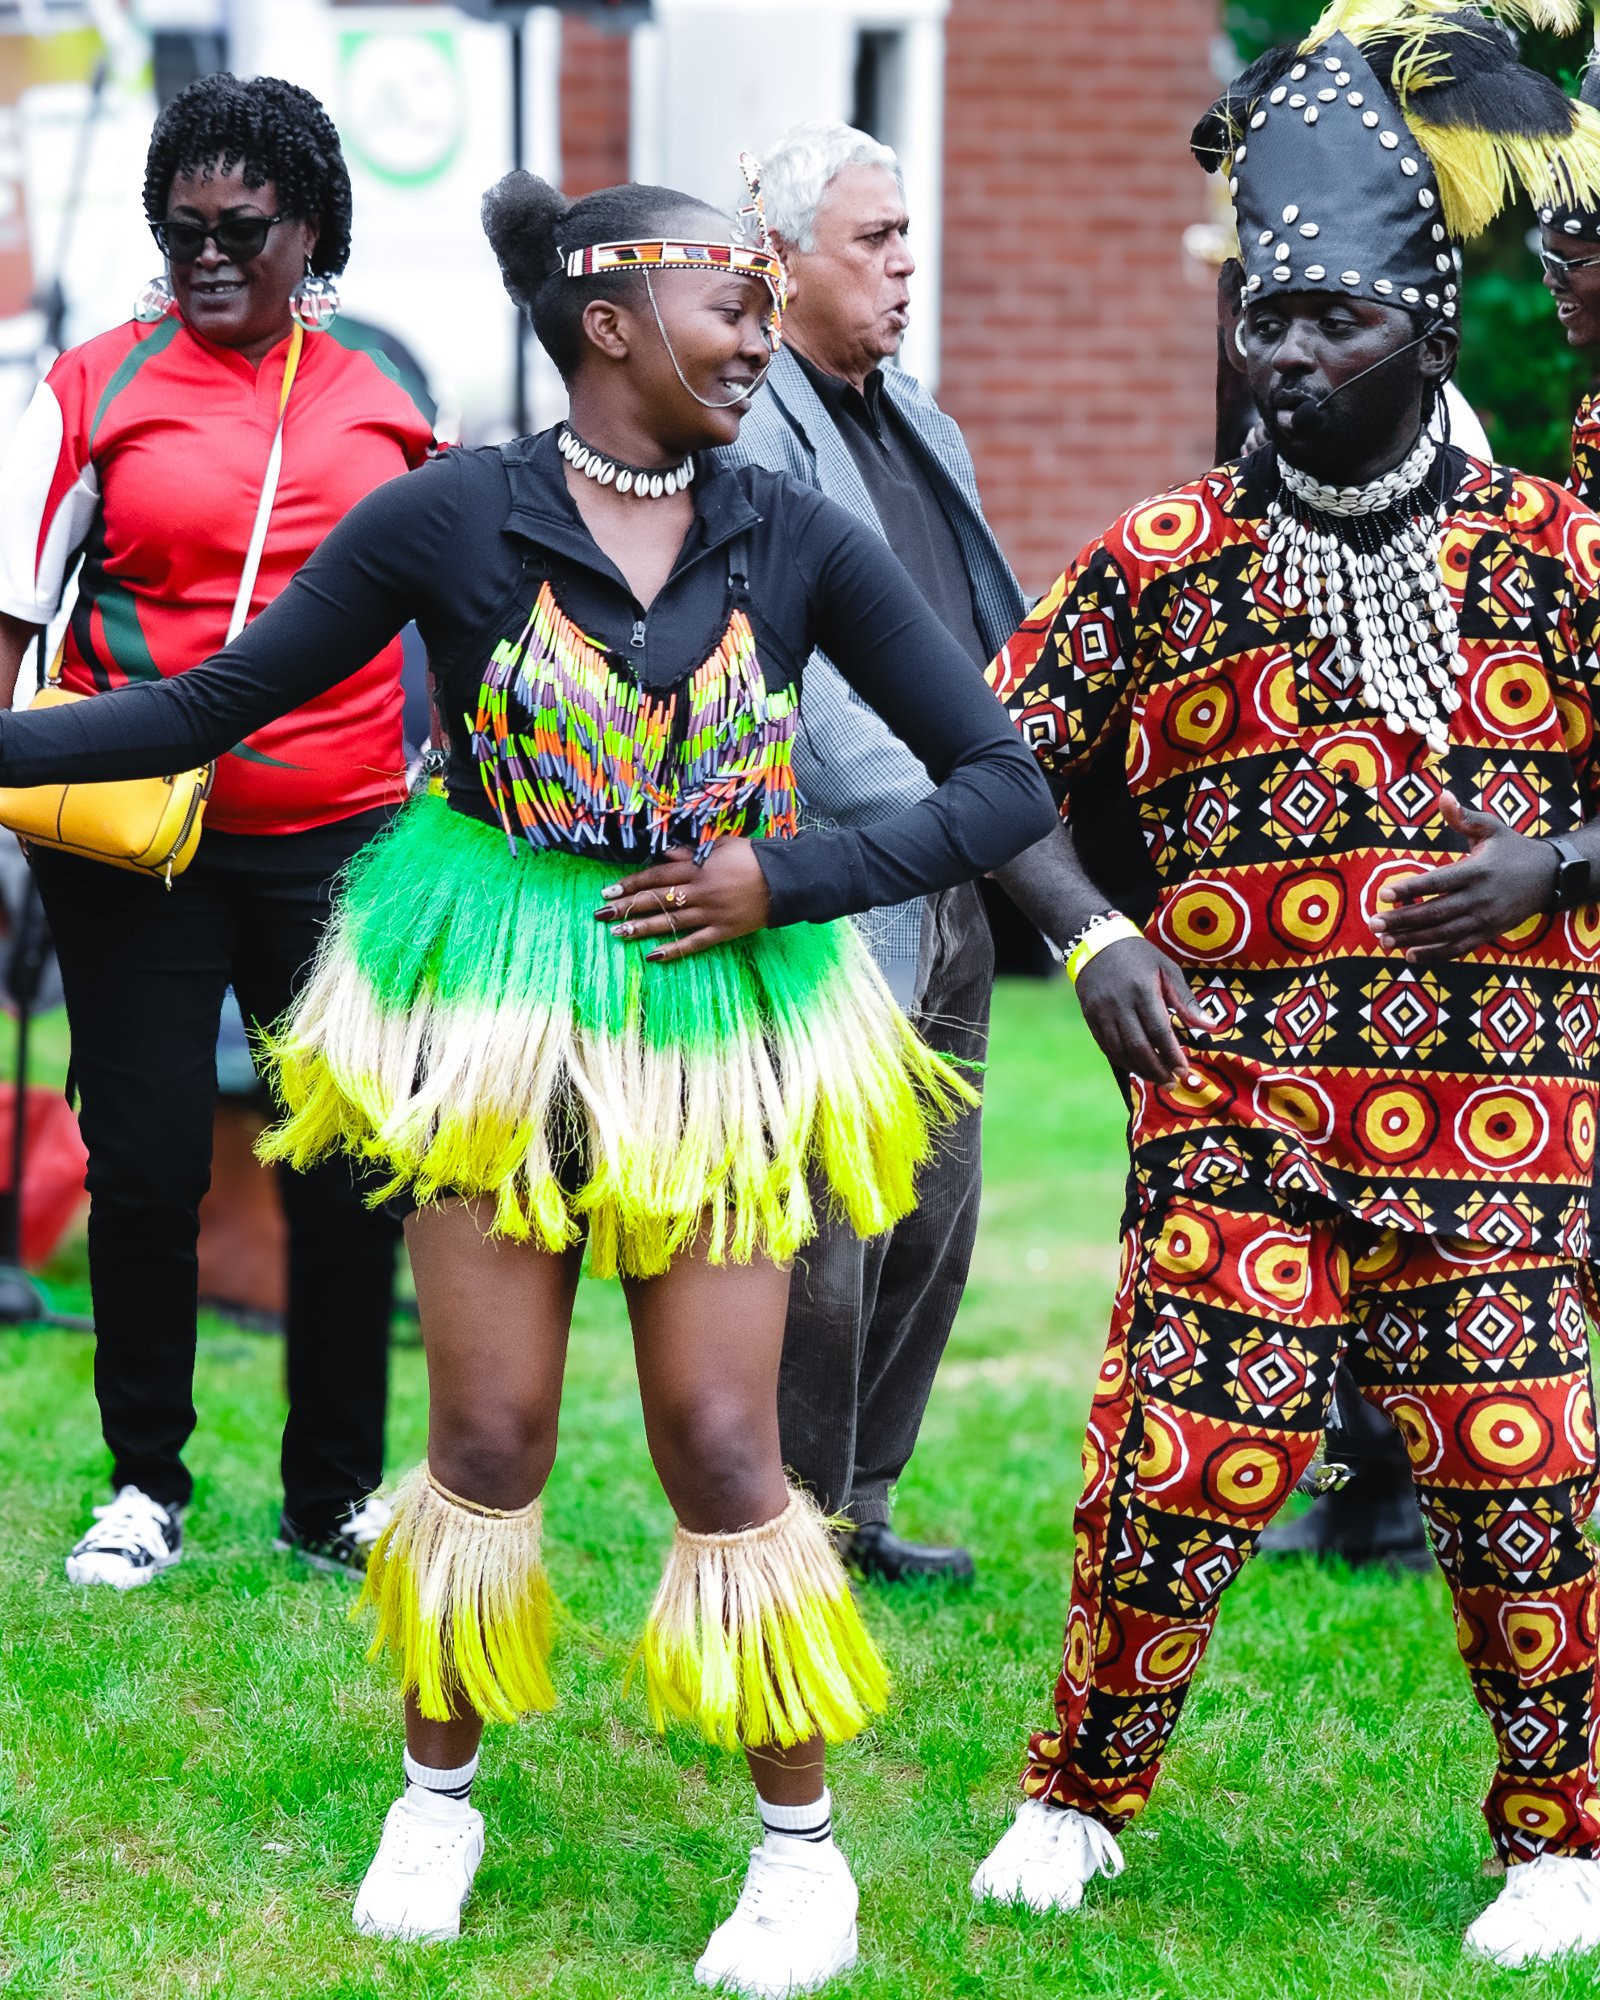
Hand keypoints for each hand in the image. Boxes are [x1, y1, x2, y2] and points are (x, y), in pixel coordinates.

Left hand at [594, 838, 771, 962]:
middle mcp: (699, 892)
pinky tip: (653, 956)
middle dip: (627, 906)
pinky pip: (694, 943)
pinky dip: (674, 950)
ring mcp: (711, 914)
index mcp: (698, 870)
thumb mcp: (721, 845)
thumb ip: (691, 853)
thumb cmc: (754, 857)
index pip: (657, 877)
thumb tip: (665, 856)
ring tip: (618, 933)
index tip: (610, 889)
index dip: (632, 883)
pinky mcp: (723, 931)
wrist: (786, 880)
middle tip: (601, 913)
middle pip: (656, 900)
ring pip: (670, 922)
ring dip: (642, 928)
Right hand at [1074, 936, 1210, 1084]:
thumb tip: (1211, 1027)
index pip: (1158, 1030)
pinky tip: (1136, 1068)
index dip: (1171, 1054)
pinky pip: (1106, 1046)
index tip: (1184, 1070)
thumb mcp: (1167, 969)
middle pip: (1138, 1046)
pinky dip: (1122, 1061)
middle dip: (1157, 1069)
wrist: (1096, 943)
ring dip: (1140, 1070)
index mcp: (1142, 990)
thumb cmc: (1139, 956)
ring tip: (1158, 1080)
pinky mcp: (1090, 1017)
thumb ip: (1186, 1000)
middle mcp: (1119, 1004)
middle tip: (1172, 1083)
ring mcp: (1101, 1012)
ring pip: (1120, 1050)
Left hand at [1370, 791, 1558, 963]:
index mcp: (1476, 871)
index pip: (1437, 882)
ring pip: (1443, 934)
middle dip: (1402, 920)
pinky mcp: (1488, 934)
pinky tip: (1410, 955)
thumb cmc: (1513, 849)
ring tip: (1384, 941)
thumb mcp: (1492, 828)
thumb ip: (1464, 816)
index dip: (1410, 889)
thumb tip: (1443, 795)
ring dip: (1412, 940)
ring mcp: (1485, 920)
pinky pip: (1459, 948)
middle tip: (1373, 923)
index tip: (1383, 894)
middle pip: (1435, 912)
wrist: (1549, 877)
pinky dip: (1435, 954)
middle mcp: (1480, 898)